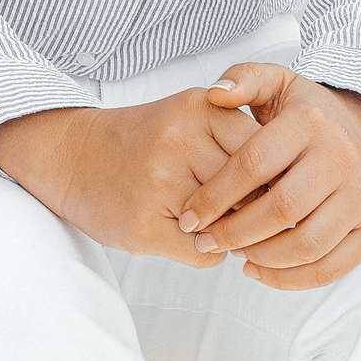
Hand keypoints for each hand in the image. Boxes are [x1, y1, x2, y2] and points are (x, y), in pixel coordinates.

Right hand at [0, 89, 259, 266]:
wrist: (71, 156)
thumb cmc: (143, 139)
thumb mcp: (191, 117)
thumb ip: (237, 138)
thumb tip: (290, 188)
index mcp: (200, 107)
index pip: (265, 152)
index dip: (275, 176)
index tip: (276, 189)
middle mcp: (180, 141)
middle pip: (252, 190)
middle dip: (256, 208)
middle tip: (248, 214)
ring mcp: (159, 184)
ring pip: (231, 224)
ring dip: (232, 232)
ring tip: (216, 223)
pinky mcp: (143, 225)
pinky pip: (203, 253)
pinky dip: (207, 253)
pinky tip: (189, 236)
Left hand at [176, 64, 360, 290]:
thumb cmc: (311, 114)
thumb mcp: (279, 83)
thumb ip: (243, 79)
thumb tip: (215, 93)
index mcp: (310, 122)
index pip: (253, 165)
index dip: (215, 195)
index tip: (189, 216)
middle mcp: (341, 158)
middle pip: (279, 209)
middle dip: (233, 232)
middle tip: (205, 241)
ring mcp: (360, 197)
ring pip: (305, 244)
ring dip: (261, 257)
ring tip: (234, 253)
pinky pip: (329, 267)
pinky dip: (290, 279)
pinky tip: (259, 270)